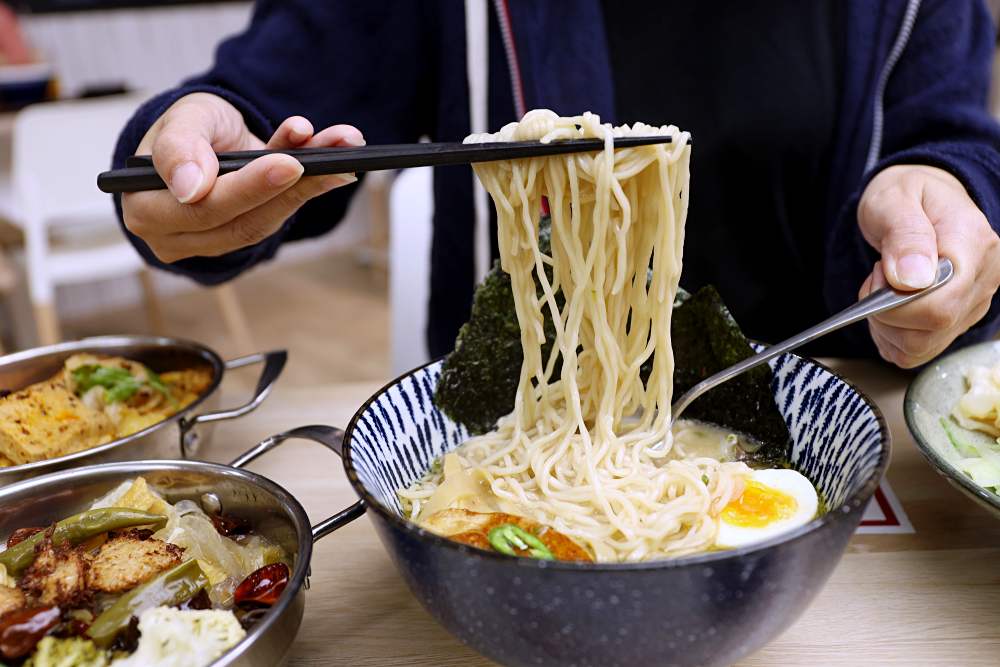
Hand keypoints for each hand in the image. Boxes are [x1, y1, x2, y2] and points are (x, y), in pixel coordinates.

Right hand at [121, 92, 362, 262]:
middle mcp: (178, 235)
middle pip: (241, 222)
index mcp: (146, 207)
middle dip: (290, 188)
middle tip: (329, 162)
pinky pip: (279, 215)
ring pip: (266, 221)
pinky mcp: (245, 234)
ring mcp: (213, 242)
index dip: (248, 188)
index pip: (201, 207)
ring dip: (310, 186)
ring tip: (343, 155)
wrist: (205, 135)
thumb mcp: (181, 119)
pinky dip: (310, 186)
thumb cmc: (185, 127)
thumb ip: (179, 147)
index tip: (287, 163)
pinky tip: (337, 163)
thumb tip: (191, 189)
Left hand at [857, 164, 999, 367]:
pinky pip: (918, 350)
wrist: (919, 198)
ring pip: (921, 347)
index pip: (940, 304)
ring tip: (884, 287)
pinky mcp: (957, 319)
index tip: (879, 273)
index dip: (896, 305)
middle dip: (885, 313)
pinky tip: (888, 307)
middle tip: (878, 277)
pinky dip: (892, 336)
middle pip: (931, 331)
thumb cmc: (906, 195)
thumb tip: (912, 278)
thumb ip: (903, 234)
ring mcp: (972, 303)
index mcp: (974, 245)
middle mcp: (983, 279)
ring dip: (886, 326)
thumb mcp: (894, 199)